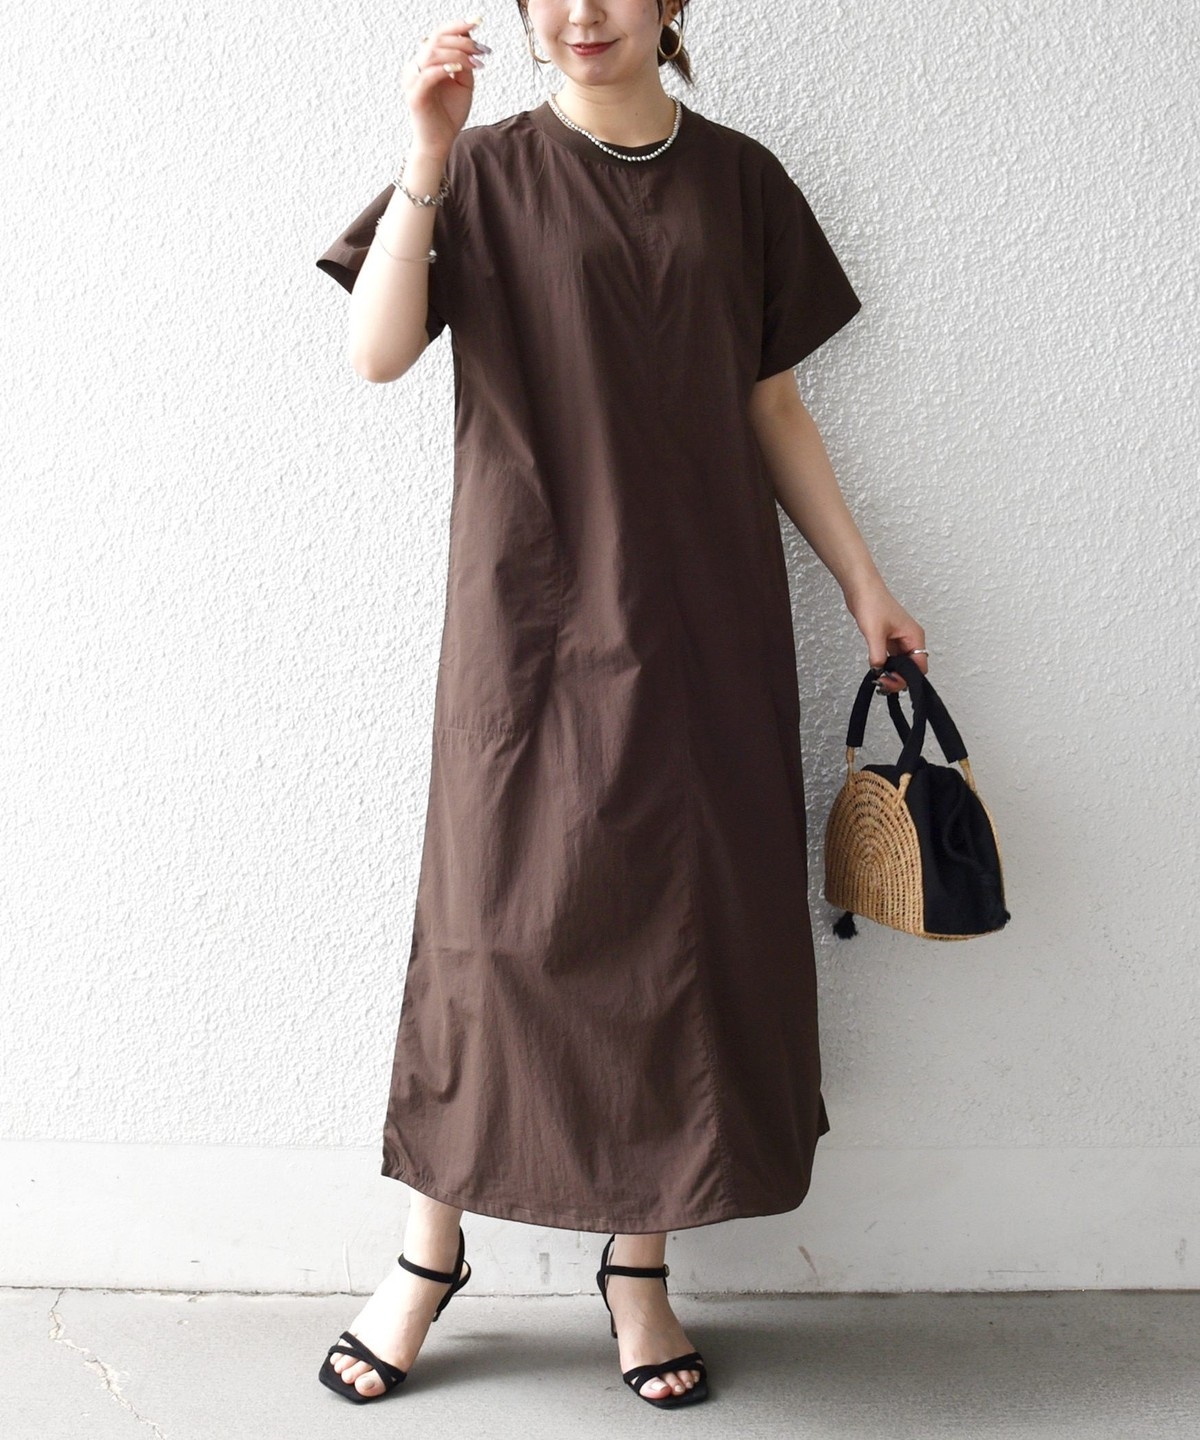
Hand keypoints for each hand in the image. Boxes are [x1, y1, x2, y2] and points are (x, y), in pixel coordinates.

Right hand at [402, 16, 486, 156]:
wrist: (439, 142)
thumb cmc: (449, 115)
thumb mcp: (463, 84)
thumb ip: (464, 63)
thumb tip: (470, 40)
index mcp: (424, 62)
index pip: (438, 35)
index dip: (457, 25)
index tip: (478, 20)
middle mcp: (415, 66)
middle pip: (436, 40)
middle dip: (463, 41)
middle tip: (483, 49)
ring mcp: (412, 80)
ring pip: (432, 53)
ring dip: (458, 54)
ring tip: (477, 61)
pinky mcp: (415, 94)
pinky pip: (429, 74)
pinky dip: (445, 67)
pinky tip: (460, 68)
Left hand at [843, 580, 928, 693]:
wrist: (861, 588)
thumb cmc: (872, 602)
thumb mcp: (874, 633)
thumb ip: (878, 655)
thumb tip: (879, 671)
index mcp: (914, 636)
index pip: (919, 666)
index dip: (907, 678)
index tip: (890, 681)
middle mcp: (910, 638)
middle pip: (911, 667)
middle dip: (899, 678)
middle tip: (882, 683)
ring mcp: (900, 639)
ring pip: (901, 663)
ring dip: (892, 673)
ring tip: (879, 679)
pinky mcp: (890, 638)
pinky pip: (892, 657)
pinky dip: (887, 665)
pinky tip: (877, 669)